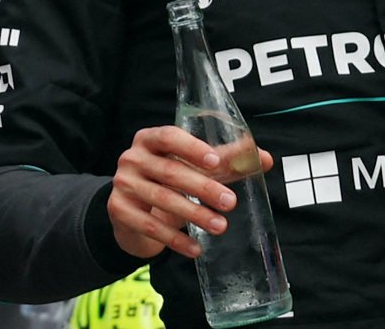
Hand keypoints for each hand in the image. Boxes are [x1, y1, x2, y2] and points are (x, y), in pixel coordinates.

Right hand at [106, 126, 272, 258]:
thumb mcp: (192, 166)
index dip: (192, 148)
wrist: (131, 210)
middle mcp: (132, 158)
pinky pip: (150, 227)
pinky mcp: (119, 211)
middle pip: (170, 172)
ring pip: (162, 200)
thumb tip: (265, 159)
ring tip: (220, 226)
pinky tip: (195, 248)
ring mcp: (122, 185)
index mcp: (150, 139)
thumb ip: (226, 160)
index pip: (169, 136)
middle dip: (203, 188)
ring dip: (194, 215)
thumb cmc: (169, 180)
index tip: (216, 161)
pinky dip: (175, 239)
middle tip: (231, 203)